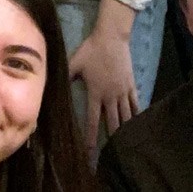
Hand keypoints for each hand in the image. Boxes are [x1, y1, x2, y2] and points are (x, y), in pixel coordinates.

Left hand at [69, 29, 138, 151]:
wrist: (112, 37)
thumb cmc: (91, 49)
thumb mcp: (75, 62)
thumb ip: (65, 76)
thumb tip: (53, 86)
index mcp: (96, 93)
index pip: (92, 120)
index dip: (90, 138)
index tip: (90, 153)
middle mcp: (110, 96)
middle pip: (112, 123)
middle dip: (111, 141)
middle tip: (111, 156)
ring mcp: (123, 91)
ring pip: (126, 117)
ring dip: (125, 132)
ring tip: (126, 147)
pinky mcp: (131, 85)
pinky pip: (136, 104)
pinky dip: (137, 115)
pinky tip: (138, 126)